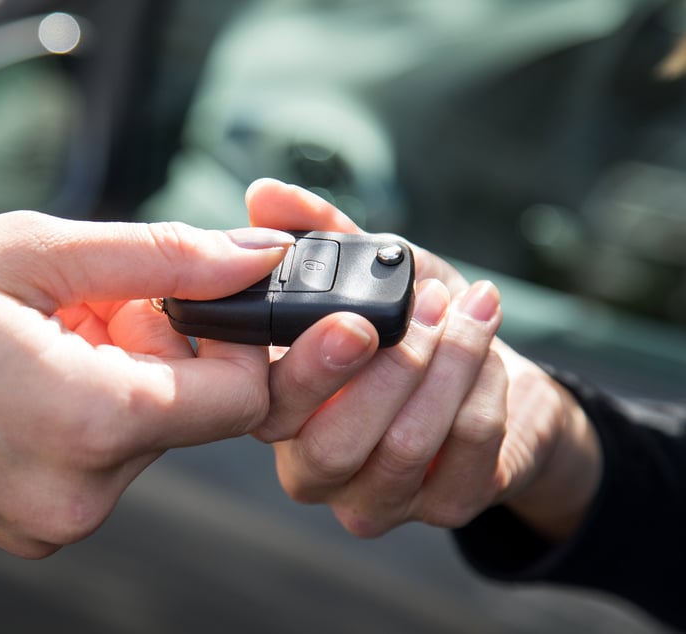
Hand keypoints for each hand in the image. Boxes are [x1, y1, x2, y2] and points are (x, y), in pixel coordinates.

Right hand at [0, 211, 293, 557]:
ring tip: (43, 333)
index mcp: (88, 424)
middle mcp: (80, 493)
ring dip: (122, 373)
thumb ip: (163, 255)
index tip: (181, 291)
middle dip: (163, 345)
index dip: (231, 334)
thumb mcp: (31, 251)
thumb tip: (254, 256)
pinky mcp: (31, 524)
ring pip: (149, 433)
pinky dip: (90, 409)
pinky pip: (102, 459)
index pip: (242, 396)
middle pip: (195, 413)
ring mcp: (53, 518)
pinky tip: (27, 372)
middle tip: (85, 302)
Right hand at [246, 178, 601, 540]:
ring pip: (401, 447)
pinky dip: (484, 387)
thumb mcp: (373, 274)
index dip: (306, 369)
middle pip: (330, 444)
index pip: (269, 410)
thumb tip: (263, 194)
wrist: (498, 378)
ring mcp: (376, 496)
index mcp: (282, 411)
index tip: (355, 318)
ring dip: (446, 366)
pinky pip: (464, 450)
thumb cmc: (419, 328)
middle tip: (429, 302)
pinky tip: (489, 349)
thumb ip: (319, 235)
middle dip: (392, 367)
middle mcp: (313, 465)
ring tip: (469, 308)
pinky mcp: (443, 506)